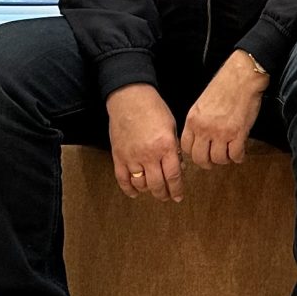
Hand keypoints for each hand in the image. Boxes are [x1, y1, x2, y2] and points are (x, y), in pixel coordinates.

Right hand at [107, 84, 184, 201]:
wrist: (130, 99)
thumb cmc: (153, 109)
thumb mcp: (172, 127)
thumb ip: (174, 148)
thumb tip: (178, 167)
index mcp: (165, 147)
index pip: (173, 176)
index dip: (177, 189)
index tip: (178, 196)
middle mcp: (149, 155)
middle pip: (157, 185)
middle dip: (163, 194)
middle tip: (167, 196)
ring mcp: (132, 157)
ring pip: (141, 184)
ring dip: (148, 191)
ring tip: (153, 190)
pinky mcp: (118, 157)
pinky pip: (123, 179)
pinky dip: (129, 189)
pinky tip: (135, 192)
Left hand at [181, 50, 268, 167]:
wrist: (243, 76)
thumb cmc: (225, 85)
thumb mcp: (202, 103)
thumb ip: (199, 121)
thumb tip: (201, 137)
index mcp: (193, 120)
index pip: (186, 147)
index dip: (194, 154)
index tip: (201, 153)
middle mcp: (204, 128)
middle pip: (200, 158)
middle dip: (207, 163)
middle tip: (214, 161)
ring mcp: (221, 132)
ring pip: (218, 159)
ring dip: (225, 160)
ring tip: (229, 155)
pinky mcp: (238, 133)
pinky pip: (235, 155)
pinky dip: (238, 157)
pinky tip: (240, 152)